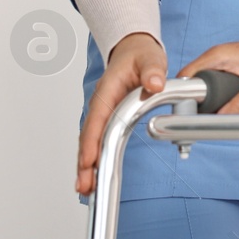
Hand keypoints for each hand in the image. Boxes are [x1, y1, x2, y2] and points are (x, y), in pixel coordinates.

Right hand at [76, 32, 165, 195]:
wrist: (134, 50)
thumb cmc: (140, 54)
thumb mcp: (151, 58)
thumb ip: (153, 70)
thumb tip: (155, 83)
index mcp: (108, 91)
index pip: (97, 119)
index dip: (91, 141)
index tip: (88, 161)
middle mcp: (101, 104)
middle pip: (89, 137)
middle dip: (85, 162)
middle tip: (84, 186)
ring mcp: (103, 112)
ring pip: (91, 142)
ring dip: (87, 165)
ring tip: (86, 188)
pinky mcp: (108, 118)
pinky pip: (99, 139)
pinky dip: (94, 157)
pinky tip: (93, 175)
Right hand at [179, 30, 238, 114]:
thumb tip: (221, 122)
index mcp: (219, 56)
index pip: (185, 83)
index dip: (185, 104)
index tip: (193, 122)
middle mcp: (222, 64)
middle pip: (204, 97)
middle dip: (220, 114)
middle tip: (238, 119)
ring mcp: (234, 73)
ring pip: (223, 103)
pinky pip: (238, 103)